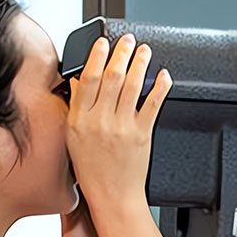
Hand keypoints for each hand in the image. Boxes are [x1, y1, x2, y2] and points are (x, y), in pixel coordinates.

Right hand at [64, 33, 171, 214]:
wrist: (112, 196)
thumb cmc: (93, 171)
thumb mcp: (73, 138)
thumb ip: (76, 108)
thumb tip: (78, 81)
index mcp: (80, 120)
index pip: (87, 80)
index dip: (96, 56)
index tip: (102, 42)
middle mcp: (100, 121)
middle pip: (111, 77)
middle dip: (121, 53)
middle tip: (127, 39)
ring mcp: (122, 127)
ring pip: (131, 86)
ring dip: (140, 63)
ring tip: (144, 50)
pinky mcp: (142, 134)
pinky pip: (153, 104)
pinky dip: (159, 87)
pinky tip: (163, 75)